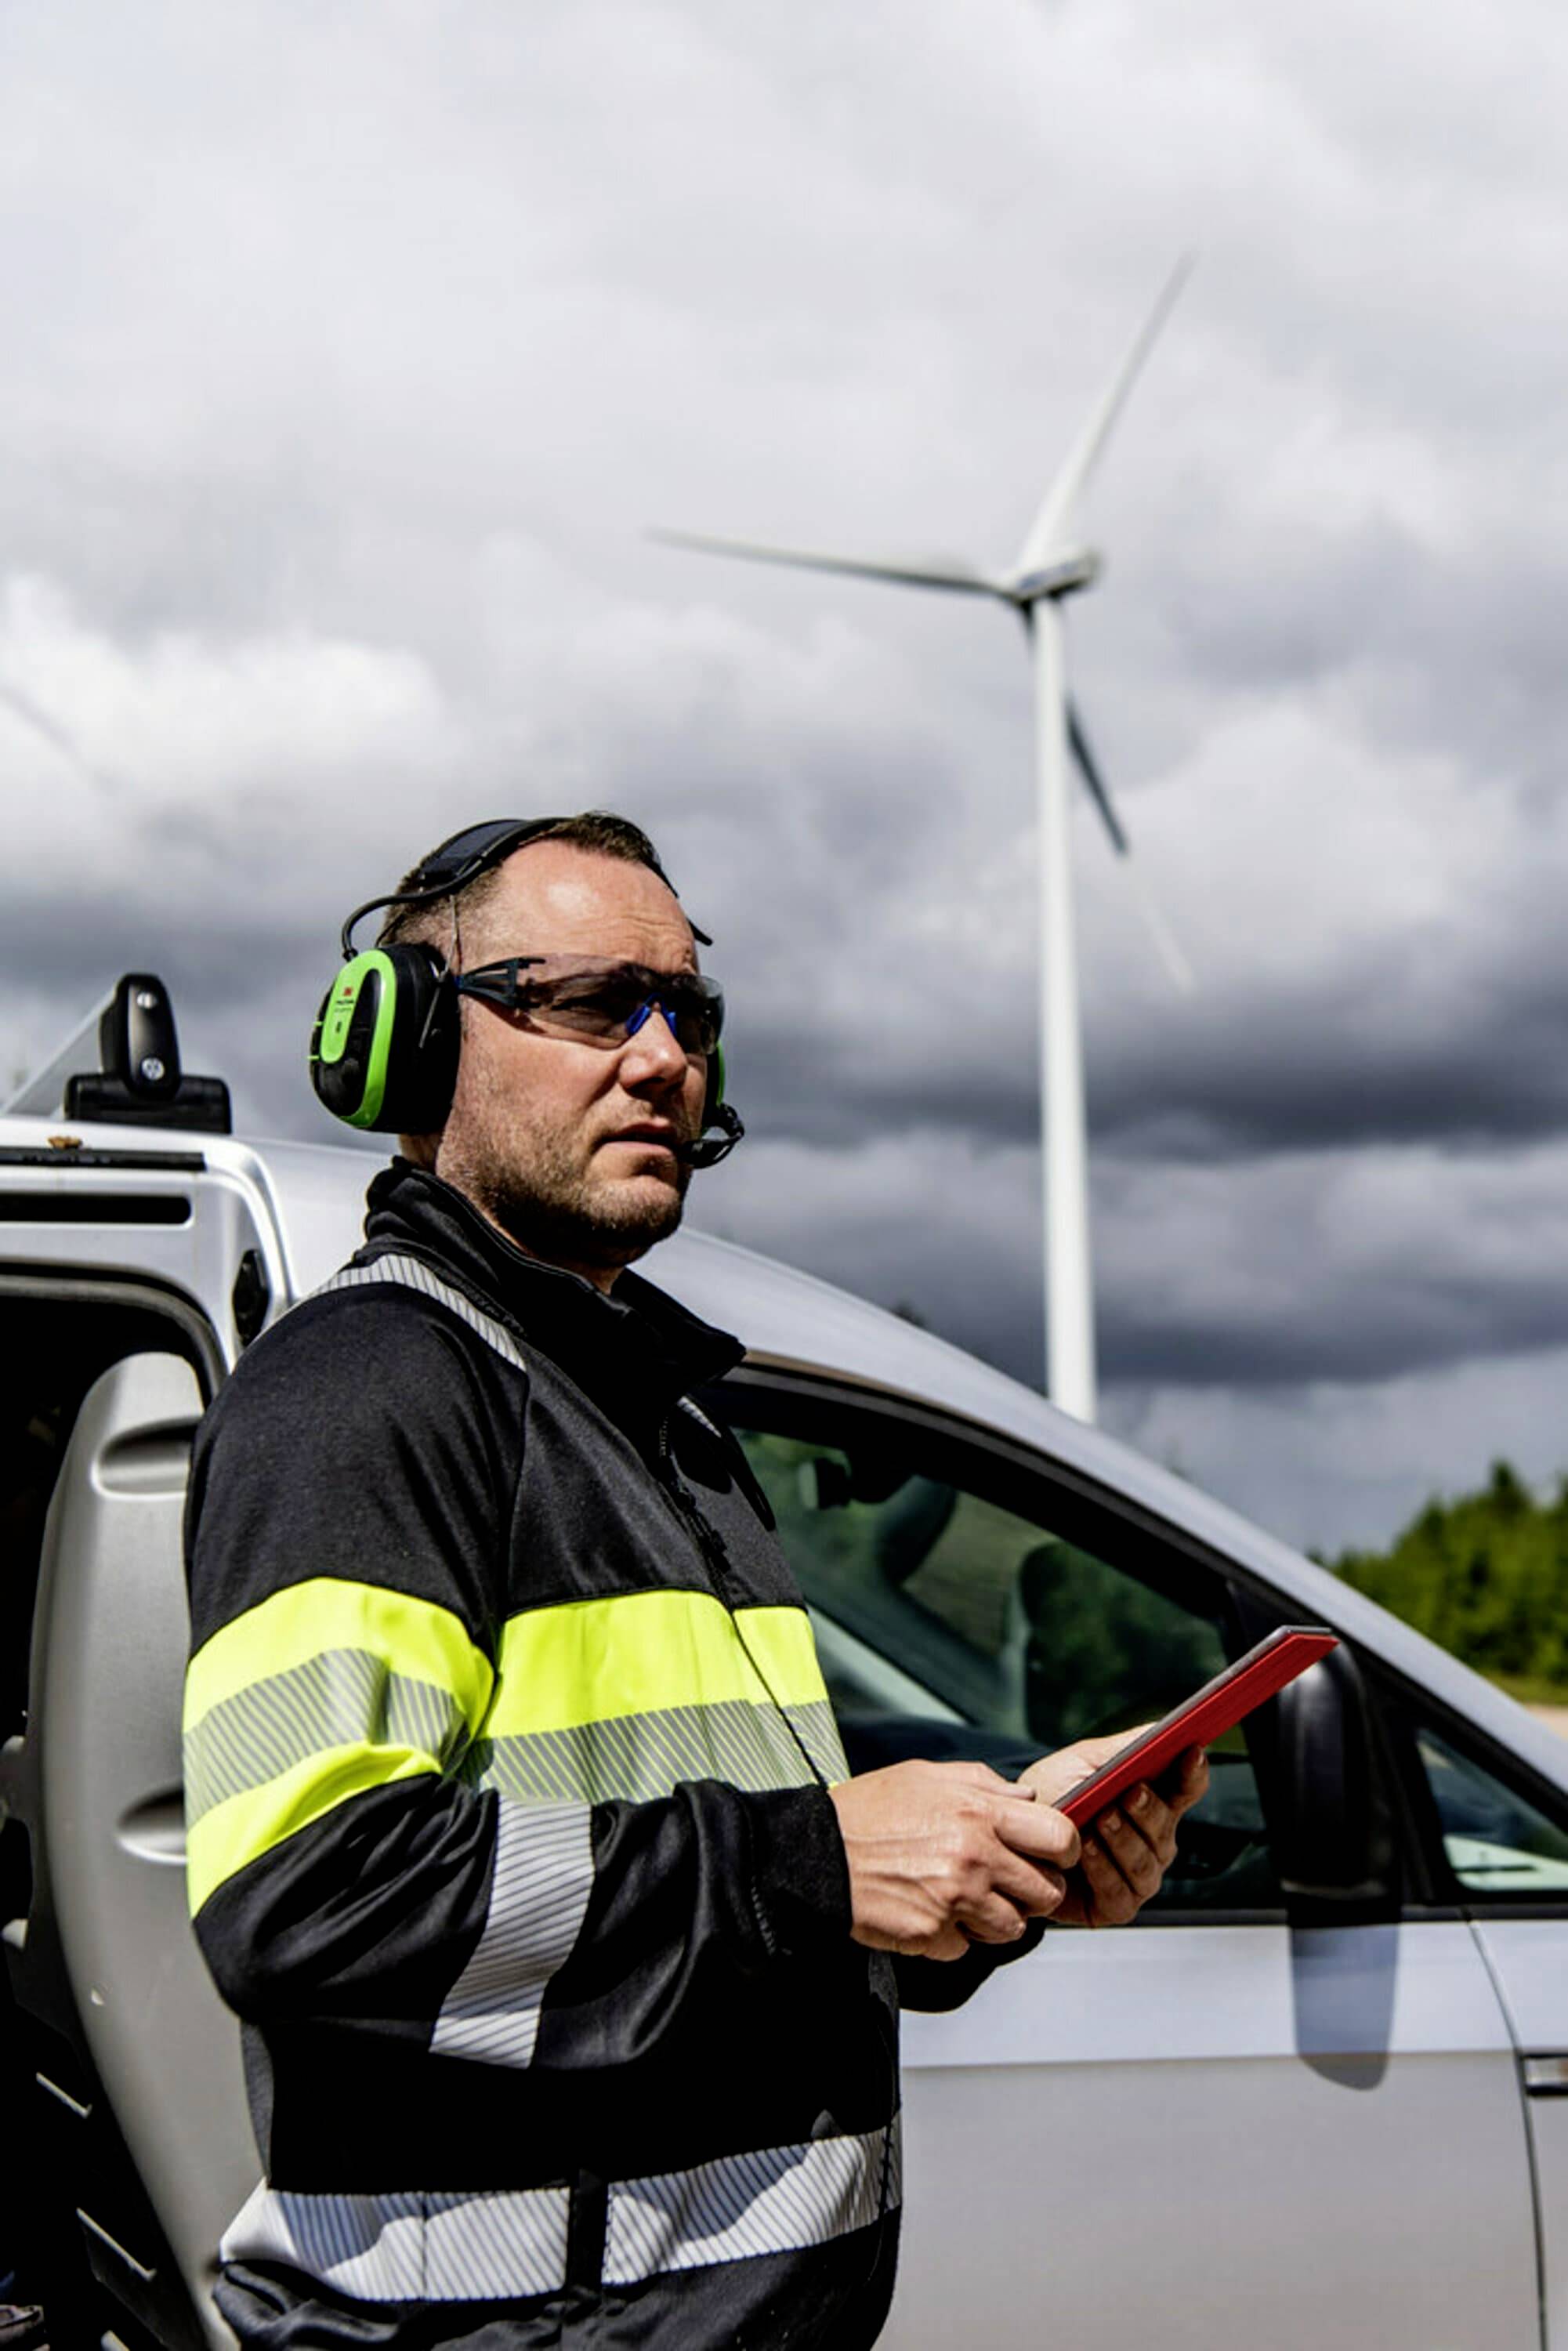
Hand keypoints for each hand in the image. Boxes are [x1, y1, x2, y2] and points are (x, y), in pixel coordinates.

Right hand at [829, 1759, 1080, 1961]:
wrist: (818, 1853)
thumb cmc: (869, 1811)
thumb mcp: (927, 1775)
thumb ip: (985, 1784)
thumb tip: (1027, 1799)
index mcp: (979, 1811)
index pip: (1060, 1837)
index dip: (1064, 1851)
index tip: (1053, 1856)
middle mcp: (975, 1855)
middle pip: (1046, 1891)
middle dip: (1033, 1891)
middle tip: (1008, 1883)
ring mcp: (956, 1899)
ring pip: (1014, 1927)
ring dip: (996, 1918)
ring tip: (966, 1899)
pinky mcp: (934, 1933)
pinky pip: (968, 1947)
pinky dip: (955, 1936)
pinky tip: (932, 1912)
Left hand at [1018, 1734, 1208, 1927]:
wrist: (1013, 1838)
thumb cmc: (1052, 1796)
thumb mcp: (1082, 1762)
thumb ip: (1122, 1748)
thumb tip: (1159, 1730)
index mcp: (1152, 1801)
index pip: (1186, 1787)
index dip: (1194, 1771)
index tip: (1192, 1752)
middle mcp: (1153, 1841)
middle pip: (1166, 1826)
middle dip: (1149, 1808)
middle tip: (1130, 1792)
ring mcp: (1138, 1875)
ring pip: (1145, 1861)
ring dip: (1122, 1838)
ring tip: (1100, 1819)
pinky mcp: (1116, 1905)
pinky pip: (1120, 1891)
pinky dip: (1102, 1868)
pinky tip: (1084, 1848)